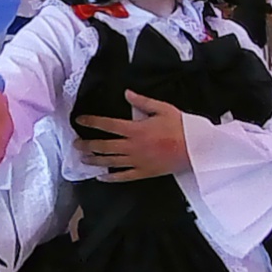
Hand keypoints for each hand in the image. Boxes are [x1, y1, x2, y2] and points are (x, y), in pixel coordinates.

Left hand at [75, 91, 192, 181]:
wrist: (196, 149)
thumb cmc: (181, 127)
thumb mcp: (163, 108)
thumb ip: (142, 102)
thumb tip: (126, 93)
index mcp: (136, 129)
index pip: (107, 124)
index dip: (92, 122)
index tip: (79, 120)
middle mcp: (132, 146)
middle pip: (104, 146)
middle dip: (87, 144)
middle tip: (75, 143)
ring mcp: (137, 161)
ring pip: (110, 162)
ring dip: (94, 160)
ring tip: (82, 158)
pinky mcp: (144, 173)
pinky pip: (123, 177)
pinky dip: (110, 178)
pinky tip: (100, 177)